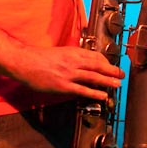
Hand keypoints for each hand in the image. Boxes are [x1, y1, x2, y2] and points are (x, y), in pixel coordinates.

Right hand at [10, 45, 124, 101]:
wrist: (24, 62)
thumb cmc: (39, 57)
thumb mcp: (60, 52)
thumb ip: (72, 57)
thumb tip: (83, 62)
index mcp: (73, 52)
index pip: (95, 57)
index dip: (106, 62)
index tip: (112, 67)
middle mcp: (74, 61)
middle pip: (98, 66)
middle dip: (112, 71)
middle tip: (122, 75)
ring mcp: (69, 74)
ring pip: (93, 77)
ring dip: (108, 81)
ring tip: (117, 84)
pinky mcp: (63, 86)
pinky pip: (82, 90)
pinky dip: (94, 93)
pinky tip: (103, 95)